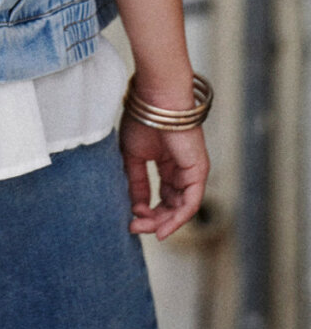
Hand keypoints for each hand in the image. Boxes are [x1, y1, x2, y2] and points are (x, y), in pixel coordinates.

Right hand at [119, 109, 209, 240]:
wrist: (156, 100)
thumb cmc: (143, 119)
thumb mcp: (133, 156)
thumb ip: (137, 182)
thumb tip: (136, 208)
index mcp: (168, 164)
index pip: (161, 196)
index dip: (146, 210)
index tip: (130, 218)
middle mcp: (182, 170)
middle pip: (171, 205)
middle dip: (153, 220)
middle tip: (135, 227)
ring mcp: (191, 171)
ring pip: (181, 208)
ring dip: (164, 222)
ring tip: (145, 228)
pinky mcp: (198, 172)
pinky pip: (191, 203)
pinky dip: (178, 218)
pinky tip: (163, 228)